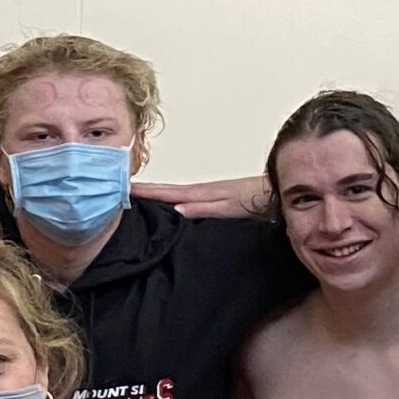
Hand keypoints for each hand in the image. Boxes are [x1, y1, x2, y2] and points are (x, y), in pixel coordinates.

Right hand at [132, 175, 269, 220]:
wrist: (277, 192)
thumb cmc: (257, 200)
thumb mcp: (229, 207)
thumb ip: (204, 208)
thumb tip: (175, 210)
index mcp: (201, 193)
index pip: (167, 192)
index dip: (146, 192)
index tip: (124, 188)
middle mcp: (202, 192)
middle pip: (167, 192)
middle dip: (145, 191)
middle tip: (122, 190)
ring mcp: (209, 195)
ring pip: (176, 195)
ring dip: (158, 196)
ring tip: (139, 198)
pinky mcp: (217, 200)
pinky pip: (188, 200)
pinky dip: (174, 201)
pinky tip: (172, 207)